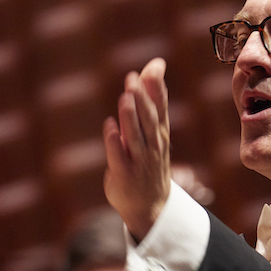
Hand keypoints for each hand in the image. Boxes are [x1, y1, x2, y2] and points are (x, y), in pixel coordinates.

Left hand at [102, 58, 170, 240]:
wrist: (150, 205)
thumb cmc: (149, 161)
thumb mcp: (153, 132)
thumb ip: (149, 101)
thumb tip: (151, 68)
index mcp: (160, 134)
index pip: (161, 106)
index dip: (158, 86)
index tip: (155, 65)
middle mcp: (152, 146)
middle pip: (149, 119)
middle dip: (142, 98)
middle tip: (133, 78)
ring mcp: (139, 161)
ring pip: (135, 136)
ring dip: (129, 117)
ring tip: (125, 98)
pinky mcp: (124, 174)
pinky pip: (118, 155)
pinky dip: (114, 141)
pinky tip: (109, 126)